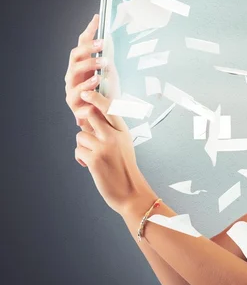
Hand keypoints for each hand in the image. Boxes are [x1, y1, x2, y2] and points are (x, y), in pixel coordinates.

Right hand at [65, 14, 120, 166]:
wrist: (102, 127)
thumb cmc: (108, 101)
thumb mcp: (113, 78)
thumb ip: (112, 63)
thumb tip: (120, 44)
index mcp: (82, 66)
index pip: (83, 43)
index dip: (90, 30)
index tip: (98, 16)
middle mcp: (73, 75)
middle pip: (75, 56)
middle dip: (89, 48)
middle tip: (104, 45)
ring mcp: (71, 89)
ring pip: (74, 72)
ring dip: (89, 67)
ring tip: (103, 63)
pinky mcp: (73, 105)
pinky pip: (78, 94)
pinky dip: (87, 87)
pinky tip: (97, 82)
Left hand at [74, 89, 154, 214]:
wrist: (130, 191)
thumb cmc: (125, 168)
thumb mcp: (124, 145)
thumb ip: (109, 131)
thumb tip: (90, 120)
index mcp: (123, 131)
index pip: (110, 108)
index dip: (96, 98)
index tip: (86, 93)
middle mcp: (114, 136)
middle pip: (90, 114)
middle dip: (84, 121)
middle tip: (86, 131)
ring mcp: (104, 147)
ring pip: (80, 135)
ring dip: (82, 145)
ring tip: (92, 155)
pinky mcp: (94, 159)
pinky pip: (78, 150)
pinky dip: (80, 157)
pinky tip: (89, 165)